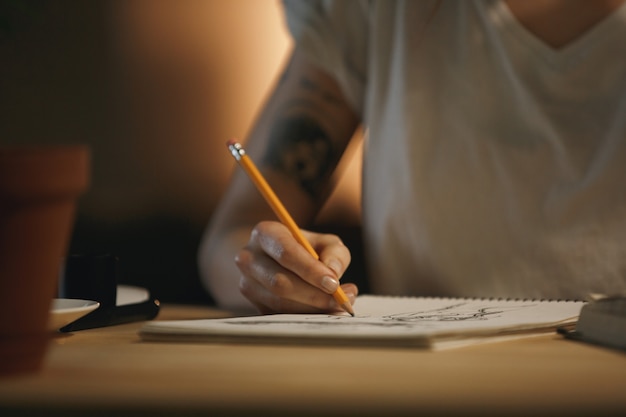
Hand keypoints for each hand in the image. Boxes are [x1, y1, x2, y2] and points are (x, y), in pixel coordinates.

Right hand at [235, 221, 357, 313]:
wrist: (275, 257)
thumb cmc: (304, 248)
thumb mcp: (323, 241)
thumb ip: (334, 253)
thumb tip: (333, 273)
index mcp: (264, 234)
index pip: (285, 253)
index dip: (310, 270)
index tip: (333, 283)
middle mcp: (249, 258)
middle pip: (280, 282)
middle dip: (314, 295)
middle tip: (342, 299)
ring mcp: (247, 283)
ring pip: (280, 303)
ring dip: (313, 308)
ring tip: (340, 304)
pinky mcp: (253, 304)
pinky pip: (281, 315)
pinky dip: (307, 315)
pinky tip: (326, 309)